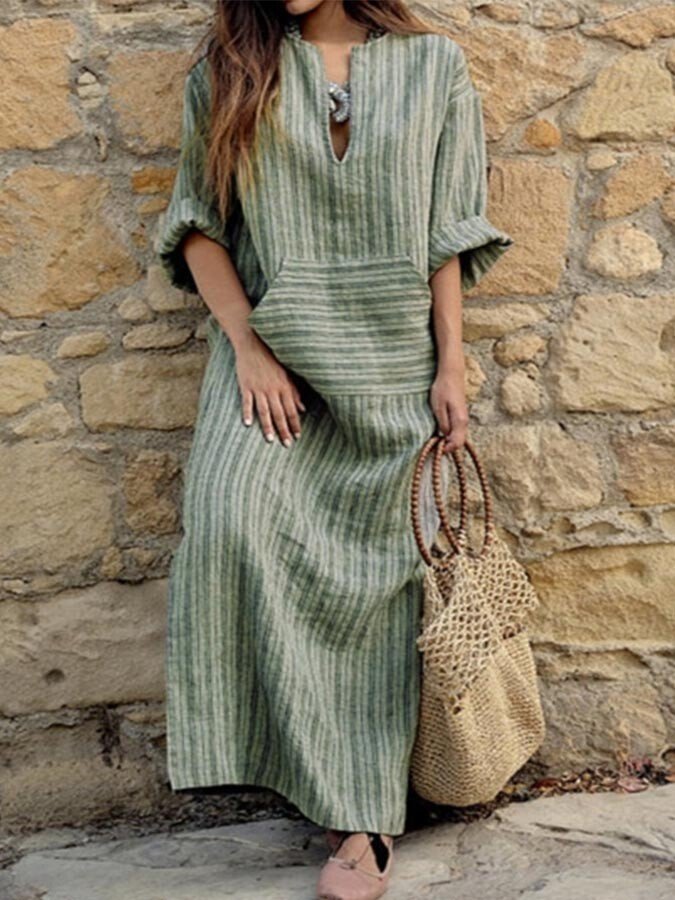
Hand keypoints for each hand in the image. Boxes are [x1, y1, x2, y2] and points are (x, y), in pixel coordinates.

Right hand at [234, 330, 304, 445]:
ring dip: (267, 426)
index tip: (297, 436)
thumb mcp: (287, 374)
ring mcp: (259, 388)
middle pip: (280, 414)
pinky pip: (247, 402)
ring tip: (270, 439)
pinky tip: (248, 424)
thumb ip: (294, 392)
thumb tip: (303, 408)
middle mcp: (273, 389)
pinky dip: (247, 413)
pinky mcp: (246, 385)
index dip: (295, 424)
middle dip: (284, 430)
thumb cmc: (272, 359)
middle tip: (287, 444)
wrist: (254, 343)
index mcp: (284, 387)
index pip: (292, 410)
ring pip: (264, 411)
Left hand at [429, 366, 468, 451]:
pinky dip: (450, 435)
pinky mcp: (460, 415)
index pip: (457, 444)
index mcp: (460, 421)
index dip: (446, 450)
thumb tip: (445, 437)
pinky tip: (440, 432)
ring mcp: (463, 418)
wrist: (452, 374)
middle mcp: (464, 422)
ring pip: (458, 437)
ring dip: (448, 441)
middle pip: (459, 442)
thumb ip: (443, 424)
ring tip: (435, 439)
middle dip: (448, 447)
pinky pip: (456, 430)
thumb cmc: (443, 389)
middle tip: (434, 446)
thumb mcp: (438, 407)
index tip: (434, 449)